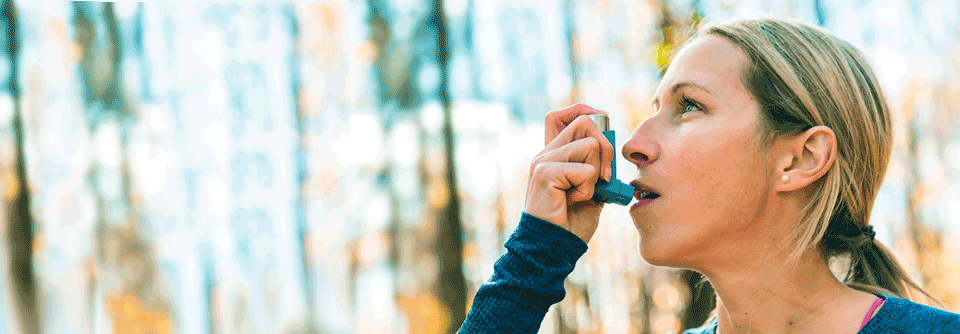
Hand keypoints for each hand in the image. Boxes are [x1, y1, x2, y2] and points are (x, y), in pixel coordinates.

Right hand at [525, 104, 613, 242]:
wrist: (553, 247)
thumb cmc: (571, 223)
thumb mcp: (591, 190)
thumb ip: (598, 169)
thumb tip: (612, 148)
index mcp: (553, 154)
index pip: (560, 115)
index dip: (583, 111)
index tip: (601, 123)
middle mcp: (545, 153)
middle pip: (584, 123)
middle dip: (606, 148)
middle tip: (604, 177)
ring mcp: (543, 161)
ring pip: (590, 146)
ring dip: (597, 174)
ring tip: (583, 194)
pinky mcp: (545, 173)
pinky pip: (585, 170)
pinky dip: (588, 189)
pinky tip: (573, 202)